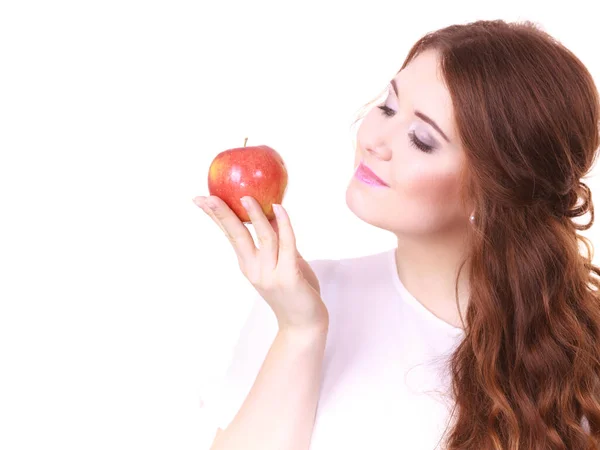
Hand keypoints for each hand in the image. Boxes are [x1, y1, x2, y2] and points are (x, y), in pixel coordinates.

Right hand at [194, 195, 328, 331]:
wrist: (304, 324)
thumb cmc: (294, 291)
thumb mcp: (281, 262)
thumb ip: (276, 241)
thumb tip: (272, 210)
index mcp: (248, 265)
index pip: (229, 235)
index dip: (216, 216)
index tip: (201, 198)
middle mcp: (255, 269)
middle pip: (236, 236)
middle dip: (221, 215)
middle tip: (207, 197)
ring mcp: (271, 274)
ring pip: (263, 238)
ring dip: (255, 216)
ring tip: (247, 197)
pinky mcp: (289, 278)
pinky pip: (287, 245)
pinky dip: (284, 224)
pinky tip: (279, 208)